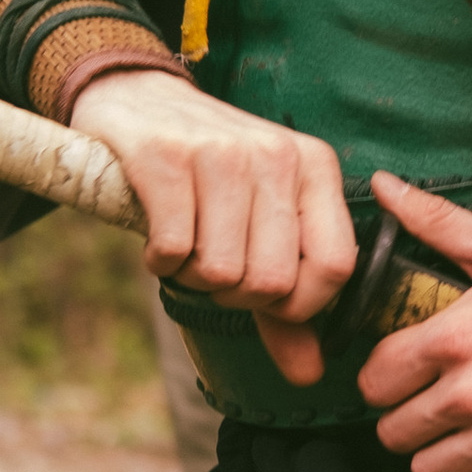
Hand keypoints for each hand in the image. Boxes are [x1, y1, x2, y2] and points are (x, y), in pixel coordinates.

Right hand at [70, 70, 354, 385]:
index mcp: (315, 167)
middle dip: (233, 294)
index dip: (297, 305)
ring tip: (186, 242)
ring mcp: (223, 153)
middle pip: (272, 281)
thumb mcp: (259, 222)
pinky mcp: (166, 157)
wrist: (136, 97)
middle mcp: (277, 155)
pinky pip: (174, 251)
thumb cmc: (206, 173)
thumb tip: (310, 374)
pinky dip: (160, 260)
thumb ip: (286, 303)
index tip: (264, 296)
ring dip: (193, 277)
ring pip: (222, 272)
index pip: (335, 266)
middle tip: (212, 264)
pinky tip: (157, 234)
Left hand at [354, 173, 471, 471]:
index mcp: (456, 337)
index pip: (375, 381)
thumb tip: (385, 187)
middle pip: (395, 433)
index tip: (400, 382)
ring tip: (462, 445)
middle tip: (433, 414)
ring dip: (440, 461)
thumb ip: (437, 223)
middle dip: (407, 423)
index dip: (382, 382)